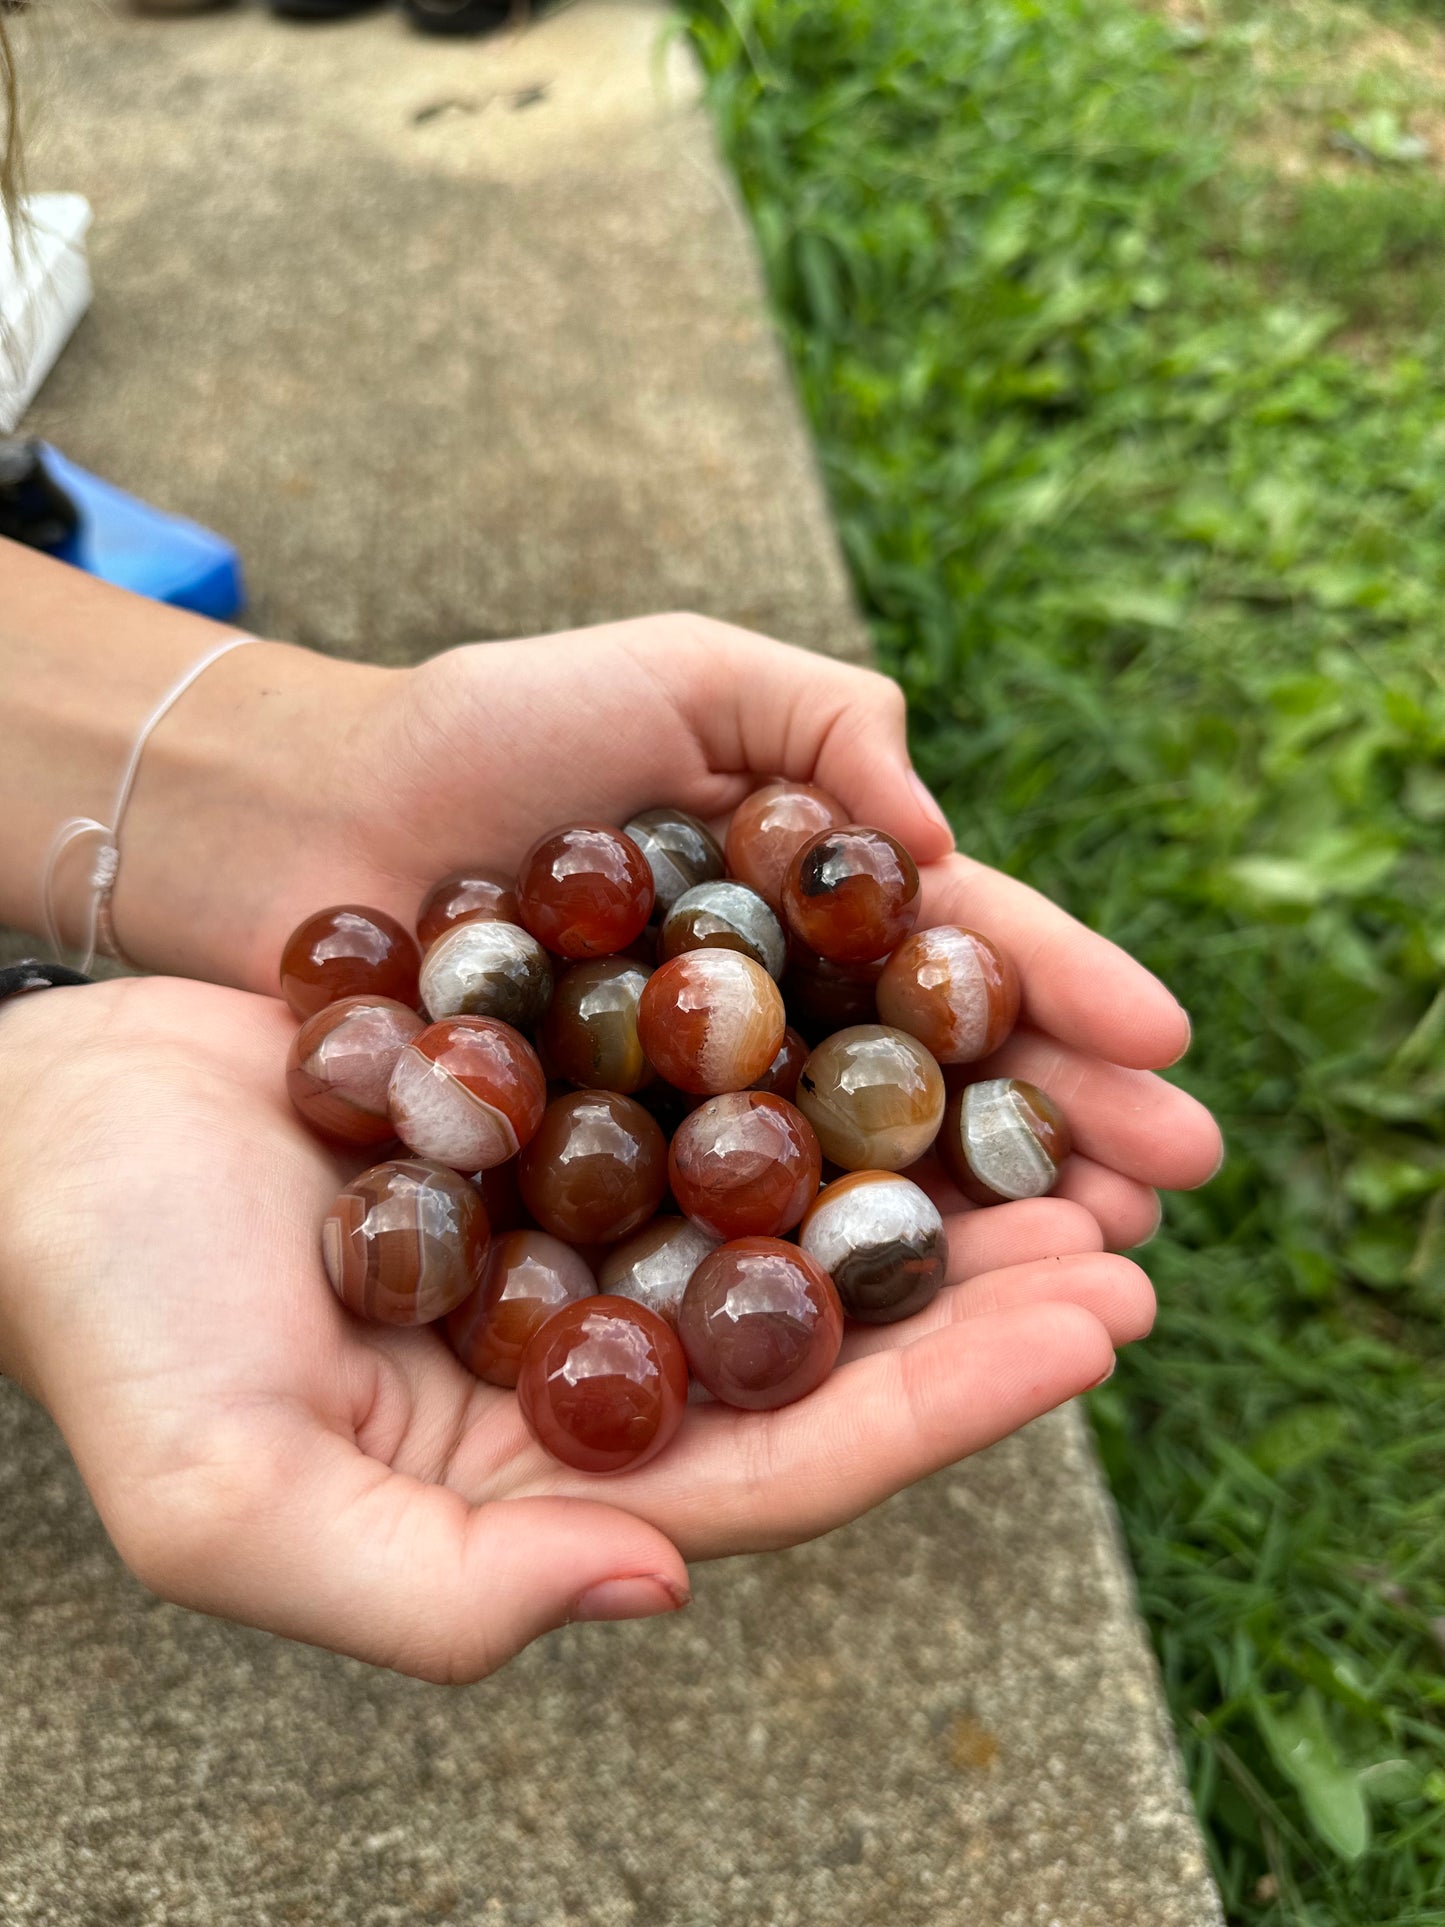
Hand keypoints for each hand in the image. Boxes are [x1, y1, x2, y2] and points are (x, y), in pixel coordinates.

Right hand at [0, 974, 1154, 1681]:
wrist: (35, 1134)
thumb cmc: (107, 1319)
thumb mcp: (231, 1503)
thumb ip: (439, 1592)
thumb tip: (667, 1579)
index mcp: (548, 1476)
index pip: (784, 1459)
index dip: (945, 1405)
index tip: (1095, 1329)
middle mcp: (590, 1358)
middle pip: (822, 1333)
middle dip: (983, 1286)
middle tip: (1139, 1219)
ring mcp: (580, 1222)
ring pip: (789, 1203)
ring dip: (923, 1164)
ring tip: (1072, 1111)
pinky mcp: (556, 1107)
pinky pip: (716, 1083)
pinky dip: (816, 1055)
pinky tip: (909, 1002)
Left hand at [117, 613, 1219, 1242]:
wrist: (295, 823)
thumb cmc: (481, 734)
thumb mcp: (675, 672)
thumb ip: (818, 717)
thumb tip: (940, 841)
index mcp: (805, 915)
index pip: (957, 962)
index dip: (1062, 1001)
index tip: (1163, 1051)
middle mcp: (767, 1032)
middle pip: (932, 1092)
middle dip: (1058, 1134)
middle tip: (1167, 1189)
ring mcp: (686, 1126)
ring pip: (852, 1185)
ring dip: (974, 1230)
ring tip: (1091, 1272)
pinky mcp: (597, 1199)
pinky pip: (722, 1245)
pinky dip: (815, 1280)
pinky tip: (903, 1325)